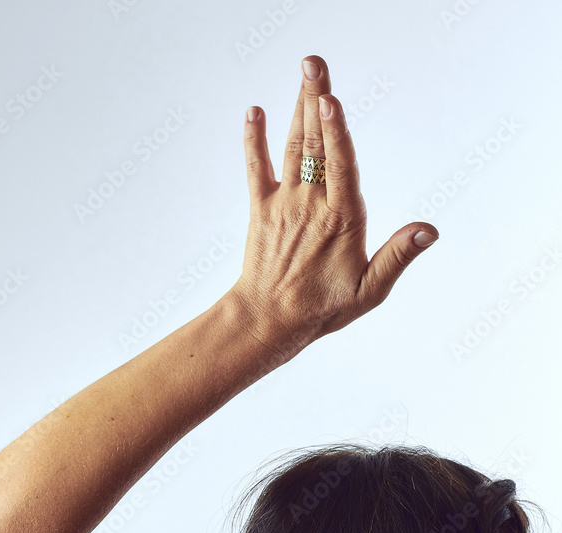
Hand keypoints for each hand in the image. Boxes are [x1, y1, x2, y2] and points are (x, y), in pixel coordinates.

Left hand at [229, 55, 438, 358]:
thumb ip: (397, 256)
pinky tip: (253, 111)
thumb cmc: (323, 309)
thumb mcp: (369, 290)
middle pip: (315, 144)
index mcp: (342, 220)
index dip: (335, 133)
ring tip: (305, 73)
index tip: (330, 100)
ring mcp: (284, 204)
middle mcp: (311, 205)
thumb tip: (429, 230)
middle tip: (315, 63)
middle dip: (316, 101)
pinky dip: (254, 140)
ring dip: (297, 107)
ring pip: (292, 148)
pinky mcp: (261, 210)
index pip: (340, 167)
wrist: (268, 321)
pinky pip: (256, 168)